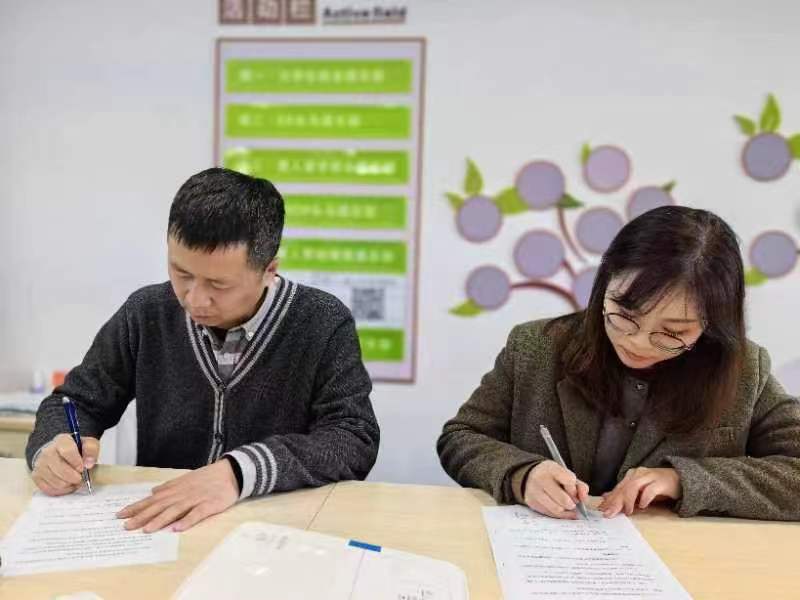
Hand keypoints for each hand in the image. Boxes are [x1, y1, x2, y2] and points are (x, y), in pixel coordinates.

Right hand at [31, 433, 99, 495]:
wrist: (59, 453)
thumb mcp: (88, 444)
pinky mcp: (36, 476)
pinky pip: (50, 489)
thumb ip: (91, 450)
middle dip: (74, 477)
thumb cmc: (75, 450)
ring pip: (56, 482)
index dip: (76, 461)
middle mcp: (47, 452)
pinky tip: (67, 484)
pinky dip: (62, 490)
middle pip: (60, 469)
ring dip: (69, 484)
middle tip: (81, 477)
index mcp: (61, 441)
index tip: (82, 468)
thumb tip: (88, 464)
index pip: (67, 450)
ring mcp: (40, 465)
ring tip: (74, 480)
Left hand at [117, 459, 238, 532]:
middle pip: (160, 506)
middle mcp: (182, 494)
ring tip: (147, 529)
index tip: (120, 515)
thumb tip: (154, 491)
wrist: (231, 472)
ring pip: (175, 510)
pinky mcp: (209, 505)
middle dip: (142, 516)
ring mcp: (195, 499)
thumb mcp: (186, 479)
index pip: (152, 499)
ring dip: (160, 520)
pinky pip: (197, 514)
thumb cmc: (207, 477)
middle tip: (126, 526)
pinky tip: (177, 529)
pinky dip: (187, 521)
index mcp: (176, 488)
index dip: (136, 507)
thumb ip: (170, 486)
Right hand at [522, 460, 589, 518]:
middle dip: (572, 503)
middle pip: (564, 499)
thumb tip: (584, 499)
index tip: (574, 491)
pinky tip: (559, 509)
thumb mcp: (566, 474)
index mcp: (551, 469)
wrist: (530, 475)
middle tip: (572, 502)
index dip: (574, 489)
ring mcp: (534, 491)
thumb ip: (580, 486)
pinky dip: (558, 514)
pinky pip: (550, 514)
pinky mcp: (531, 502)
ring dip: (565, 510)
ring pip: (557, 509)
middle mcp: (540, 479)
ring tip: (565, 506)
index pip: (569, 480)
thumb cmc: (553, 476)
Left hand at [598, 467, 680, 517]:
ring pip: (634, 486)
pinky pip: (651, 489)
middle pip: (624, 488)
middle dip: (615, 501)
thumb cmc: (657, 486)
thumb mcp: (639, 491)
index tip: (601, 509)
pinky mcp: (661, 482)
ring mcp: (650, 476)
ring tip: (627, 511)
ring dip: (629, 500)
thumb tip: (606, 499)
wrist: (679, 478)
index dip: (610, 499)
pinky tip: (642, 506)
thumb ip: (624, 494)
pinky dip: (645, 498)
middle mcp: (639, 474)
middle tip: (609, 513)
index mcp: (632, 475)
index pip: (618, 488)